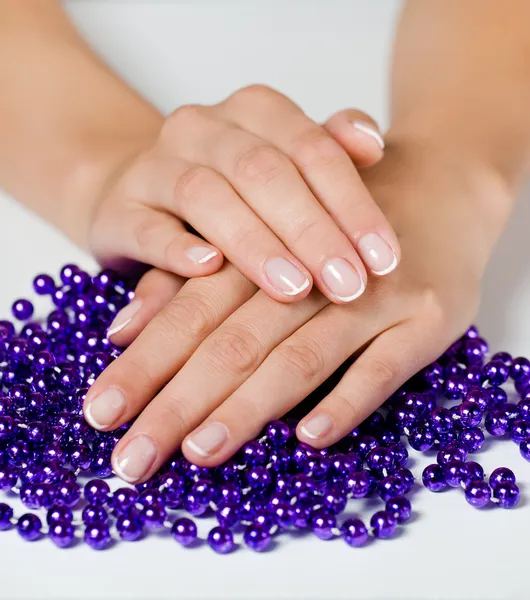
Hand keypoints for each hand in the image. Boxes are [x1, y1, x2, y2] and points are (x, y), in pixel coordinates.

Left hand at [85, 138, 508, 482]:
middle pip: (235, 340)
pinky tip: (310, 437)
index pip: (192, 312)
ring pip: (301, 355)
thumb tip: (121, 330)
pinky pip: (385, 367)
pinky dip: (346, 400)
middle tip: (134, 458)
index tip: (102, 413)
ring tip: (201, 451)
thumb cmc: (336, 221)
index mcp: (266, 247)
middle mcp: (316, 271)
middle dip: (178, 402)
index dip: (145, 363)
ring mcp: (377, 296)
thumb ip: (192, 281)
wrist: (438, 183)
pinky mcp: (429, 315)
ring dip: (249, 406)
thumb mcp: (260, 236)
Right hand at [89, 85, 398, 303]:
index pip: (314, 150)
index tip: (384, 261)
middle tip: (348, 286)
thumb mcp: (281, 169)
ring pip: (206, 194)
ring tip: (294, 288)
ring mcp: (155, 165)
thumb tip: (374, 142)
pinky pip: (147, 225)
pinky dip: (177, 247)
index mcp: (254, 111)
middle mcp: (204, 127)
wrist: (139, 194)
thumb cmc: (230, 190)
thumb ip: (327, 154)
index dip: (353, 205)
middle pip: (264, 171)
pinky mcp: (120, 208)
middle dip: (312, 232)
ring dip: (255, 244)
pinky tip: (208, 268)